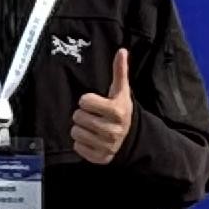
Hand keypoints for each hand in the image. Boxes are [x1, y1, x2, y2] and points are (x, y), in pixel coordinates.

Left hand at [69, 47, 134, 165]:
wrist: (132, 138)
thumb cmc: (121, 110)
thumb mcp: (121, 92)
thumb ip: (120, 71)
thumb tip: (122, 50)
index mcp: (117, 111)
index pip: (84, 101)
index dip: (88, 101)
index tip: (96, 103)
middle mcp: (112, 130)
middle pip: (78, 117)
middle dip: (83, 115)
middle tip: (93, 116)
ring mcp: (106, 146)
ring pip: (76, 132)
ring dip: (81, 129)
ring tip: (92, 127)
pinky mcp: (100, 158)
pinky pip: (78, 147)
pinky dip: (82, 143)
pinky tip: (92, 139)